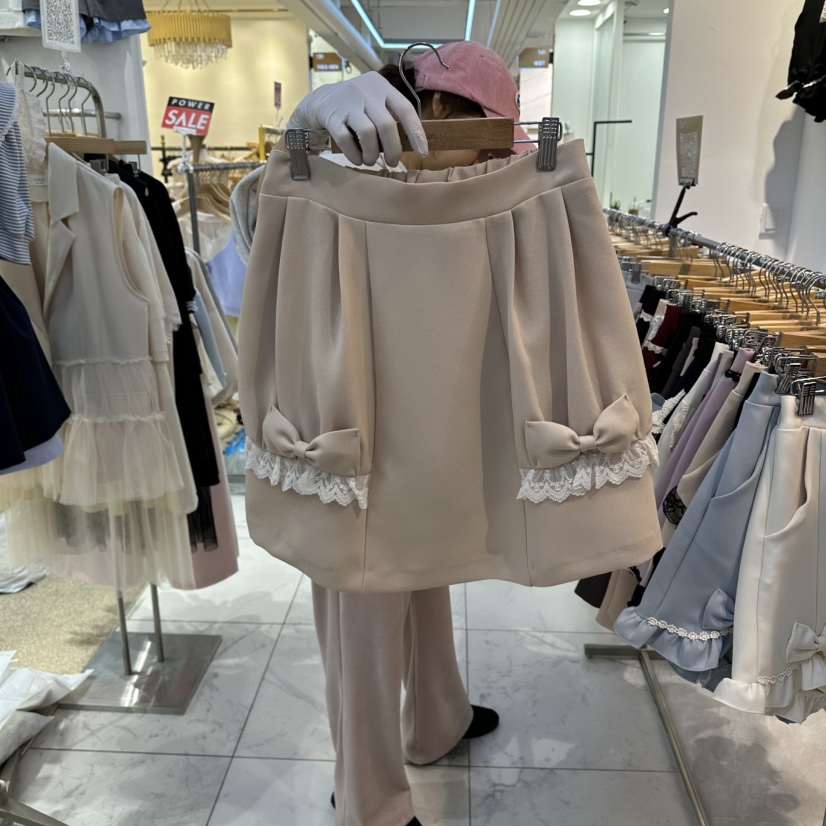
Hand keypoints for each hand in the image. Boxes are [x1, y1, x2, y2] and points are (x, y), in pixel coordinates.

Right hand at [286, 72, 427, 166]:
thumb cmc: (355, 108)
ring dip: (372, 154)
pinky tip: (357, 159)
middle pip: (387, 124)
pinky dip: (354, 155)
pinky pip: (346, 140)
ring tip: (370, 160)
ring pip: (367, 133)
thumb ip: (392, 117)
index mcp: (381, 86)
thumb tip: (414, 144)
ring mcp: (347, 102)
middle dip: (393, 149)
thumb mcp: (375, 103)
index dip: (416, 133)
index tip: (422, 153)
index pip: (405, 109)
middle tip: (393, 162)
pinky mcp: (331, 116)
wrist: (318, 103)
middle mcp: (366, 91)